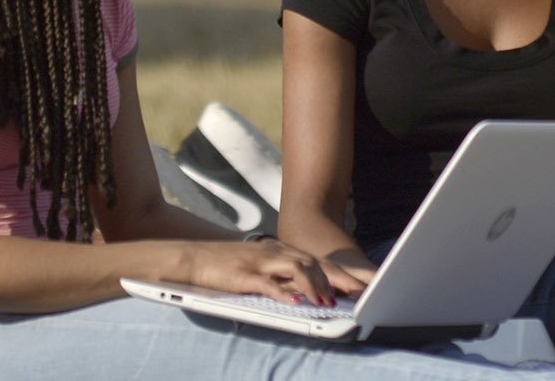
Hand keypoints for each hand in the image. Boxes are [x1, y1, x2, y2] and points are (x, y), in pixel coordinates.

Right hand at [178, 239, 365, 305]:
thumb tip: (308, 293)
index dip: (340, 274)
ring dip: (314, 286)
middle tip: (357, 295)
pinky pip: (267, 284)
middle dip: (337, 280)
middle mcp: (274, 253)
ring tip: (327, 302)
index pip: (317, 261)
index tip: (360, 287)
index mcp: (280, 251)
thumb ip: (283, 276)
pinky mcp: (243, 275)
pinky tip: (295, 303)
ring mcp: (259, 262)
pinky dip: (283, 293)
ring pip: (295, 269)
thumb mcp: (261, 266)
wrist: (194, 255)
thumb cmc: (227, 264)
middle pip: (313, 263)